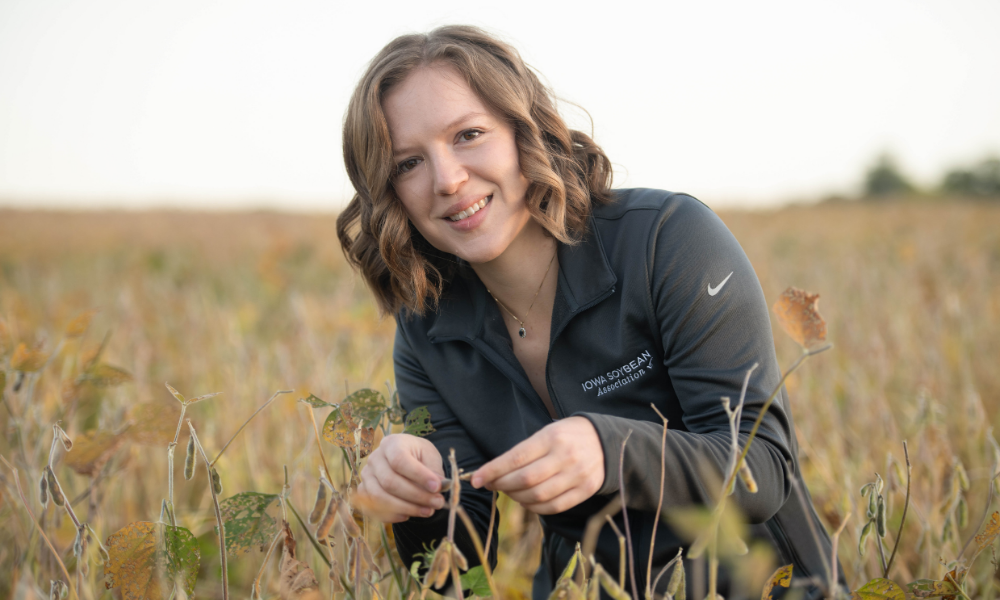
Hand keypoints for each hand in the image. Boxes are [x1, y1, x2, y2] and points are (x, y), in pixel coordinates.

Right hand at [355, 433, 445, 522]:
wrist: (405, 459)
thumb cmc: (418, 456)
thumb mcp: (430, 456)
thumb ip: (434, 471)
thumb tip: (441, 487)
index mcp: (391, 443)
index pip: (400, 460)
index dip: (418, 476)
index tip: (437, 487)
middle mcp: (375, 458)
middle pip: (390, 482)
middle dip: (416, 496)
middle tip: (437, 503)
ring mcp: (366, 475)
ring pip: (380, 497)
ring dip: (406, 508)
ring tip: (428, 511)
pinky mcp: (363, 491)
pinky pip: (373, 508)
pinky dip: (392, 516)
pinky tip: (409, 515)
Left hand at [471, 416, 603, 514]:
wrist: (607, 441)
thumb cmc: (569, 435)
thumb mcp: (547, 431)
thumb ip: (525, 451)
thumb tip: (495, 471)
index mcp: (552, 437)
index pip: (516, 457)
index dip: (493, 470)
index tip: (476, 479)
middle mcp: (565, 457)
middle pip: (525, 480)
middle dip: (502, 485)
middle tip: (491, 485)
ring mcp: (577, 475)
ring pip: (538, 496)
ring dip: (516, 498)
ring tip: (509, 492)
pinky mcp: (585, 490)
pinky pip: (554, 507)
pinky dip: (535, 508)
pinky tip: (527, 501)